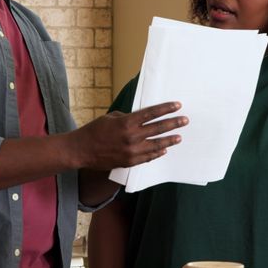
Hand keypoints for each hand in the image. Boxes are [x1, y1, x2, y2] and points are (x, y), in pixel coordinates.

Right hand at [66, 102, 186, 169]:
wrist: (82, 150)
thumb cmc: (95, 130)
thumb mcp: (111, 117)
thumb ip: (128, 118)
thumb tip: (142, 120)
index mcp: (126, 122)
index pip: (151, 114)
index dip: (166, 109)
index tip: (178, 106)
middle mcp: (131, 137)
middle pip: (158, 129)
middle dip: (173, 124)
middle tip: (185, 121)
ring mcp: (131, 151)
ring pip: (156, 145)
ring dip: (169, 140)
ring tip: (179, 137)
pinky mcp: (129, 162)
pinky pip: (148, 157)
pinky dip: (157, 153)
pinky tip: (164, 149)